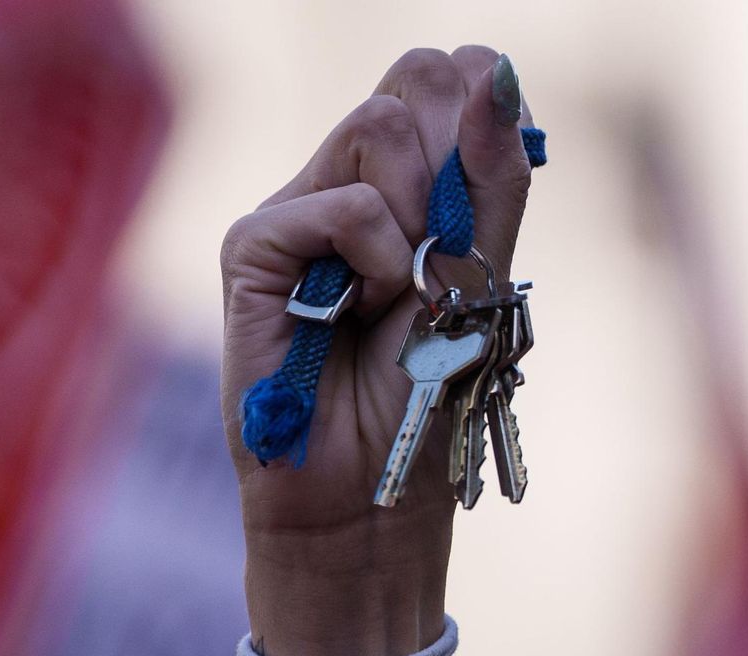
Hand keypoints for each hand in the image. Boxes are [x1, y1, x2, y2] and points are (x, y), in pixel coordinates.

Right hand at [219, 47, 533, 655]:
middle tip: (443, 254)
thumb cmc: (422, 399)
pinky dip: (376, 258)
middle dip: (454, 163)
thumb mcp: (480, 279)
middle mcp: (342, 182)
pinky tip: (365, 311)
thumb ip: (491, 180)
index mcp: (402, 185)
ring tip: (401, 294)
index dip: (479, 116)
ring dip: (419, 218)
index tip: (484, 197)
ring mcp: (295, 209)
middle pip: (413, 79)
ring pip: (379, 126)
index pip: (445, 80)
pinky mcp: (252, 247)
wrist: (369, 497)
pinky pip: (341, 204)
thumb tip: (495, 66)